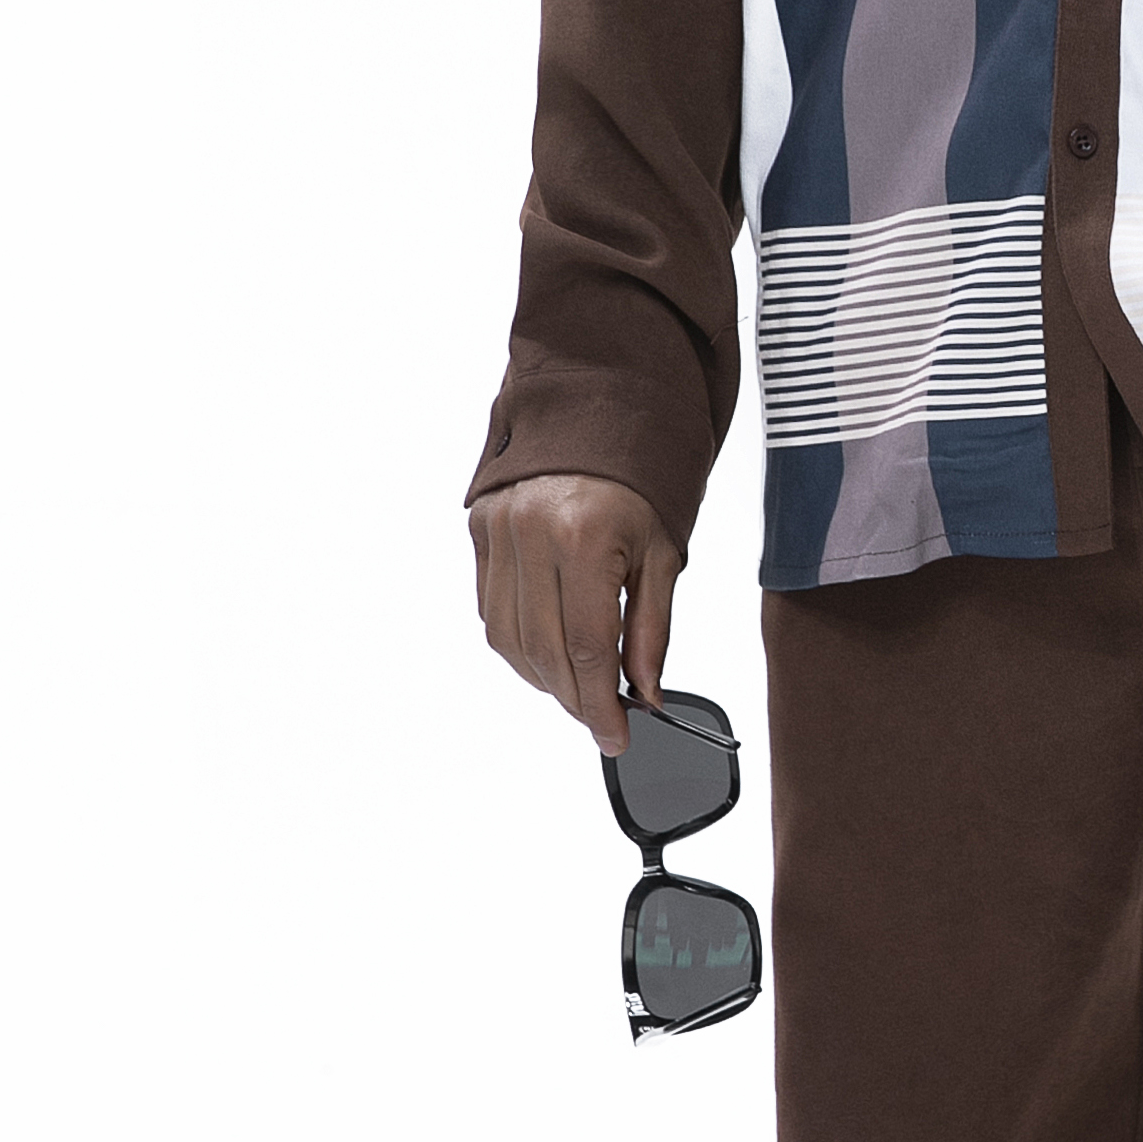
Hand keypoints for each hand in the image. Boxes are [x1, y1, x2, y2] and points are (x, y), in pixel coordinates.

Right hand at [470, 472, 678, 753]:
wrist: (598, 406)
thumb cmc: (638, 476)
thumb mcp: (663, 551)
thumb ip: (652, 628)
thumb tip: (645, 691)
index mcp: (584, 535)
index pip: (588, 647)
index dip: (601, 703)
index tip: (617, 735)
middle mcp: (531, 533)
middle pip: (546, 652)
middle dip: (575, 698)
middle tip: (602, 720)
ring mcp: (498, 529)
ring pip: (510, 639)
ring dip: (543, 678)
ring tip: (577, 690)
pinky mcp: (479, 528)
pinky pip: (490, 609)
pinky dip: (518, 643)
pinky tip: (547, 652)